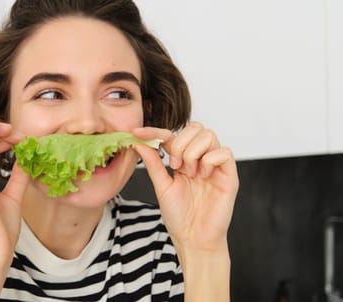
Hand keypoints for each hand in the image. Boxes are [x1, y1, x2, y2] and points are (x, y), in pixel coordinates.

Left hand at [133, 122, 237, 254]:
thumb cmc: (179, 216)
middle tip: (175, 165)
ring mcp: (215, 165)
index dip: (154, 131)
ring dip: (193, 152)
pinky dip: (210, 160)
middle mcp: (200, 159)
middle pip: (195, 127)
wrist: (193, 239)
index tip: (136, 132)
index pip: (172, 134)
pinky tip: (204, 176)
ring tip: (189, 173)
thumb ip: (153, 162)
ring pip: (209, 135)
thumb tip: (139, 142)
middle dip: (180, 143)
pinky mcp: (229, 175)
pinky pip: (224, 152)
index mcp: (183, 159)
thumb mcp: (161, 185)